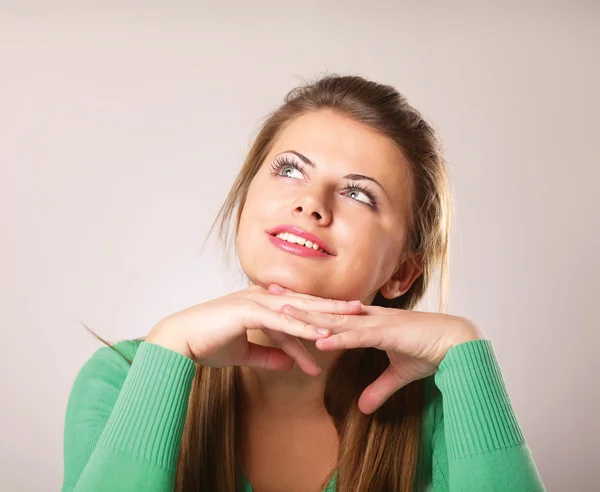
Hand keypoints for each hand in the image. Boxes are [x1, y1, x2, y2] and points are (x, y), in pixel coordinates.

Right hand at [145, 284, 363, 375]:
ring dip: (327, 315)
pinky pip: (282, 322)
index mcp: (261, 302)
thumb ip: (268, 355)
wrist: (179, 342)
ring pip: (299, 309)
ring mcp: (255, 301)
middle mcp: (261, 297)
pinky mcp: (248, 312)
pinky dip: (303, 329)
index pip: (298, 309)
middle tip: (362, 310)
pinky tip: (323, 336)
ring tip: (354, 320)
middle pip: (306, 302)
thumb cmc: (207, 344)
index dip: (322, 314)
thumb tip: (289, 364)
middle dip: (335, 307)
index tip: (346, 320)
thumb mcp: (244, 352)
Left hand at [268, 284, 483, 413]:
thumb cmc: (430, 351)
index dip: (306, 309)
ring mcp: (377, 324)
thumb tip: (363, 408)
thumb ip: (378, 388)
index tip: (281, 303)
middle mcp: (368, 318)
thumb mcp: (399, 375)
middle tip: (268, 293)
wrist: (457, 345)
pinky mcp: (388, 334)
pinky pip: (359, 336)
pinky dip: (339, 337)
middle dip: (297, 303)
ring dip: (310, 317)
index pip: (330, 314)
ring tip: (283, 314)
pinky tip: (320, 339)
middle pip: (325, 310)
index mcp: (368, 322)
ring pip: (337, 319)